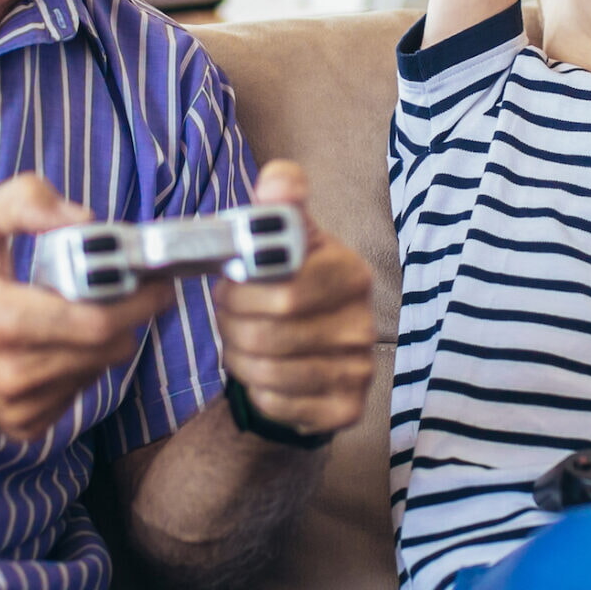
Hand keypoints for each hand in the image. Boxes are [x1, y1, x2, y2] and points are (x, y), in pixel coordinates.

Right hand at [0, 174, 171, 441]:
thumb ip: (29, 202)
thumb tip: (86, 221)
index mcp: (0, 319)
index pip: (96, 323)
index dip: (139, 303)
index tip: (160, 284)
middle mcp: (10, 371)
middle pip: (107, 350)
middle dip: (127, 318)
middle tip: (129, 291)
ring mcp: (15, 405)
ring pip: (97, 372)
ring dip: (103, 342)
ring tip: (81, 312)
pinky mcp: (20, 425)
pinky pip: (77, 394)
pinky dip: (80, 367)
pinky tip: (56, 344)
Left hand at [213, 161, 376, 438]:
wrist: (311, 347)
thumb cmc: (292, 284)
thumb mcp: (287, 238)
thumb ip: (280, 202)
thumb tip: (277, 180)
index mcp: (350, 273)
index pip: (287, 291)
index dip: (242, 293)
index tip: (228, 285)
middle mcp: (363, 323)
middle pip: (271, 334)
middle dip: (232, 324)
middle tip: (227, 315)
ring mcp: (359, 370)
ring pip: (269, 372)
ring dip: (238, 356)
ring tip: (240, 340)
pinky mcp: (346, 408)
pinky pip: (279, 404)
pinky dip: (257, 390)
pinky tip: (262, 372)